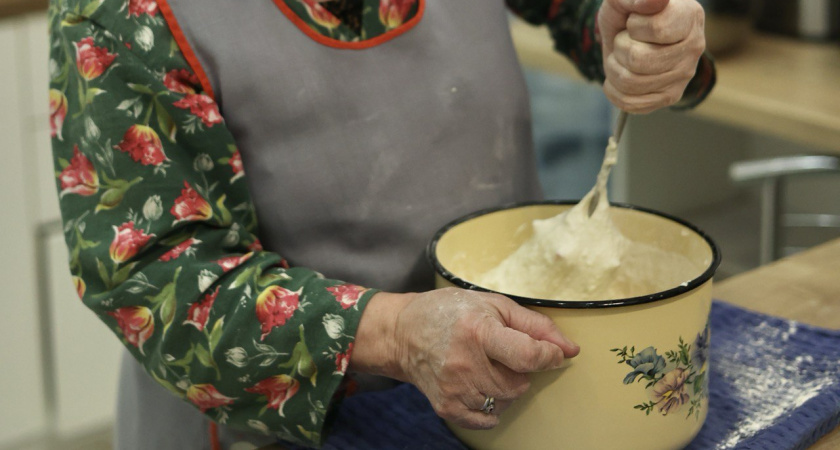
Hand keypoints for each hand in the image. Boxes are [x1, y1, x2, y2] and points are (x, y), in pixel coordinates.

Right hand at [354, 288, 578, 428]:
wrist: (403, 333)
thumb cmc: (450, 313)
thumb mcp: (494, 305)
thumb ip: (536, 326)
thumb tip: (570, 349)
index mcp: (477, 331)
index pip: (529, 356)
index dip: (549, 356)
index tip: (551, 353)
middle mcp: (464, 363)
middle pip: (519, 382)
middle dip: (520, 369)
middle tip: (501, 352)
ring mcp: (454, 389)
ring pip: (506, 401)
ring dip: (506, 386)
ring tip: (486, 365)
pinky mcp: (446, 407)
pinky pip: (488, 418)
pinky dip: (493, 405)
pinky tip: (479, 384)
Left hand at [598, 0, 705, 112]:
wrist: (630, 36)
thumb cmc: (629, 14)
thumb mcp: (624, 0)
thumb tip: (654, 2)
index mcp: (690, 16)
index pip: (656, 29)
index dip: (634, 25)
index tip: (635, 20)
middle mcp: (694, 47)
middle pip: (638, 59)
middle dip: (620, 47)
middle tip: (625, 39)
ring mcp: (684, 75)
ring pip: (630, 82)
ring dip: (614, 67)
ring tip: (622, 55)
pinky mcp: (670, 97)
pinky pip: (630, 103)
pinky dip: (613, 89)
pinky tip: (619, 75)